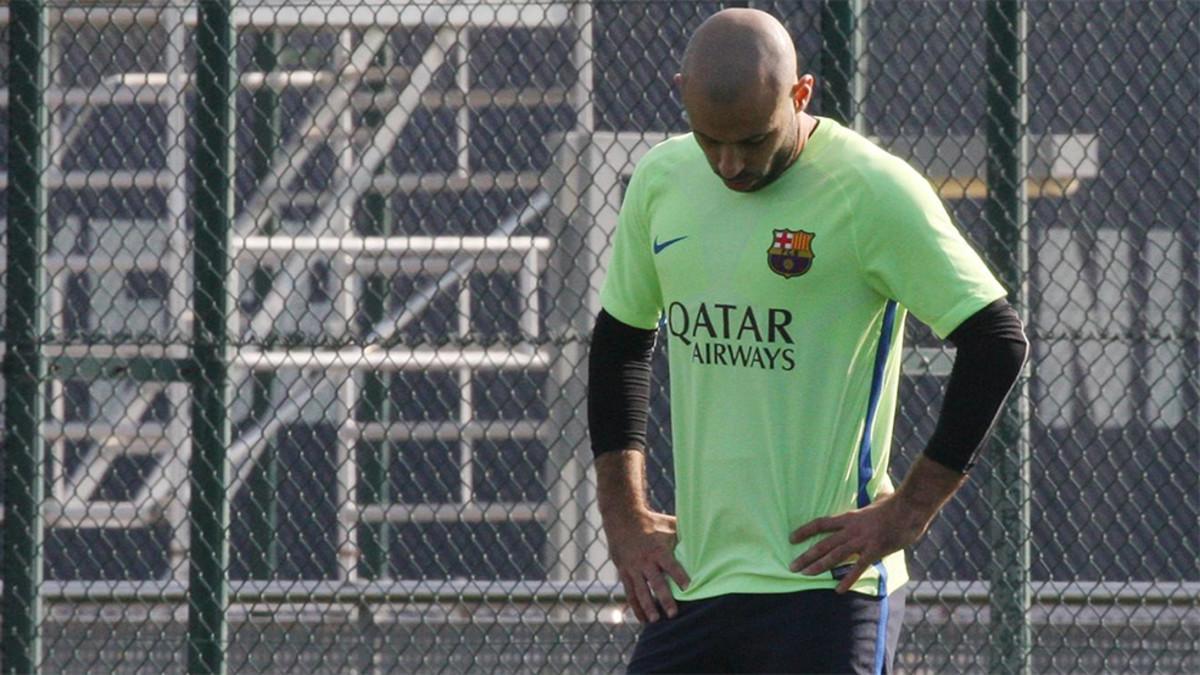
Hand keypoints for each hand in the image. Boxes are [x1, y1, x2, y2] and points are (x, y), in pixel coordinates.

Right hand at [605, 510, 690, 622]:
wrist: (622, 518)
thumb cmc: (651, 522)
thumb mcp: (668, 525)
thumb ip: (683, 535)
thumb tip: (706, 536)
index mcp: (658, 549)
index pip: (671, 565)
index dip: (680, 576)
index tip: (690, 588)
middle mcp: (645, 560)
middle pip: (656, 582)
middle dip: (665, 598)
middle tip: (674, 614)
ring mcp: (632, 567)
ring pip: (640, 590)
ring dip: (647, 607)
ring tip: (655, 620)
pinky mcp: (623, 572)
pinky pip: (629, 592)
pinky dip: (635, 606)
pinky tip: (642, 619)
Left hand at [788, 493, 931, 593]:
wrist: (910, 508)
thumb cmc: (895, 504)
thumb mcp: (875, 501)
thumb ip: (869, 503)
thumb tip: (876, 495)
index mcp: (849, 517)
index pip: (820, 524)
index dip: (805, 531)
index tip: (791, 538)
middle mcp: (851, 529)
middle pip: (823, 543)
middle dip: (806, 556)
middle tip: (792, 567)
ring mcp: (862, 541)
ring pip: (835, 555)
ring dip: (819, 566)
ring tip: (805, 575)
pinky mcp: (874, 551)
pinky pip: (858, 568)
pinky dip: (847, 579)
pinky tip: (838, 590)